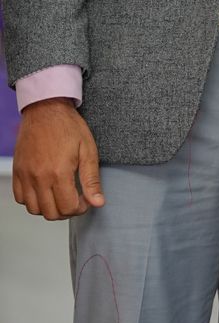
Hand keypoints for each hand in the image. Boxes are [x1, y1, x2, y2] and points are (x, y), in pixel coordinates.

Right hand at [12, 100, 103, 219]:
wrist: (46, 109)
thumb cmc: (68, 127)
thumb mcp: (88, 151)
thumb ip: (91, 180)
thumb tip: (97, 203)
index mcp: (58, 172)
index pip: (68, 207)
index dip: (81, 209)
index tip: (85, 201)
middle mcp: (38, 176)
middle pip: (51, 213)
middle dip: (66, 211)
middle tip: (74, 200)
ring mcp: (25, 174)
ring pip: (34, 209)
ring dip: (49, 208)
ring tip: (60, 196)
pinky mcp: (17, 171)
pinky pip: (20, 198)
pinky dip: (32, 200)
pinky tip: (44, 191)